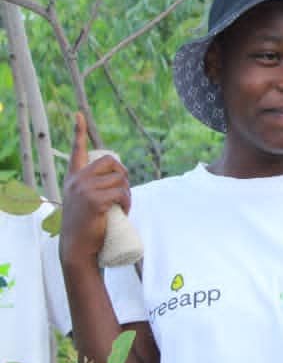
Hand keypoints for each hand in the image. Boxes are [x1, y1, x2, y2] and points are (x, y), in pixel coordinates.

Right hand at [59, 113, 130, 266]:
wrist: (77, 248)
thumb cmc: (86, 226)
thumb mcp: (84, 202)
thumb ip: (93, 189)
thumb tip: (118, 180)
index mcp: (73, 178)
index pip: (77, 150)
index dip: (79, 131)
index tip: (79, 114)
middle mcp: (77, 180)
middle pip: (111, 161)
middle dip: (123, 174)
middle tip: (123, 193)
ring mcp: (84, 189)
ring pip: (120, 180)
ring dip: (127, 193)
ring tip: (123, 207)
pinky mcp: (94, 200)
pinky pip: (121, 193)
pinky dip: (128, 202)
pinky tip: (124, 211)